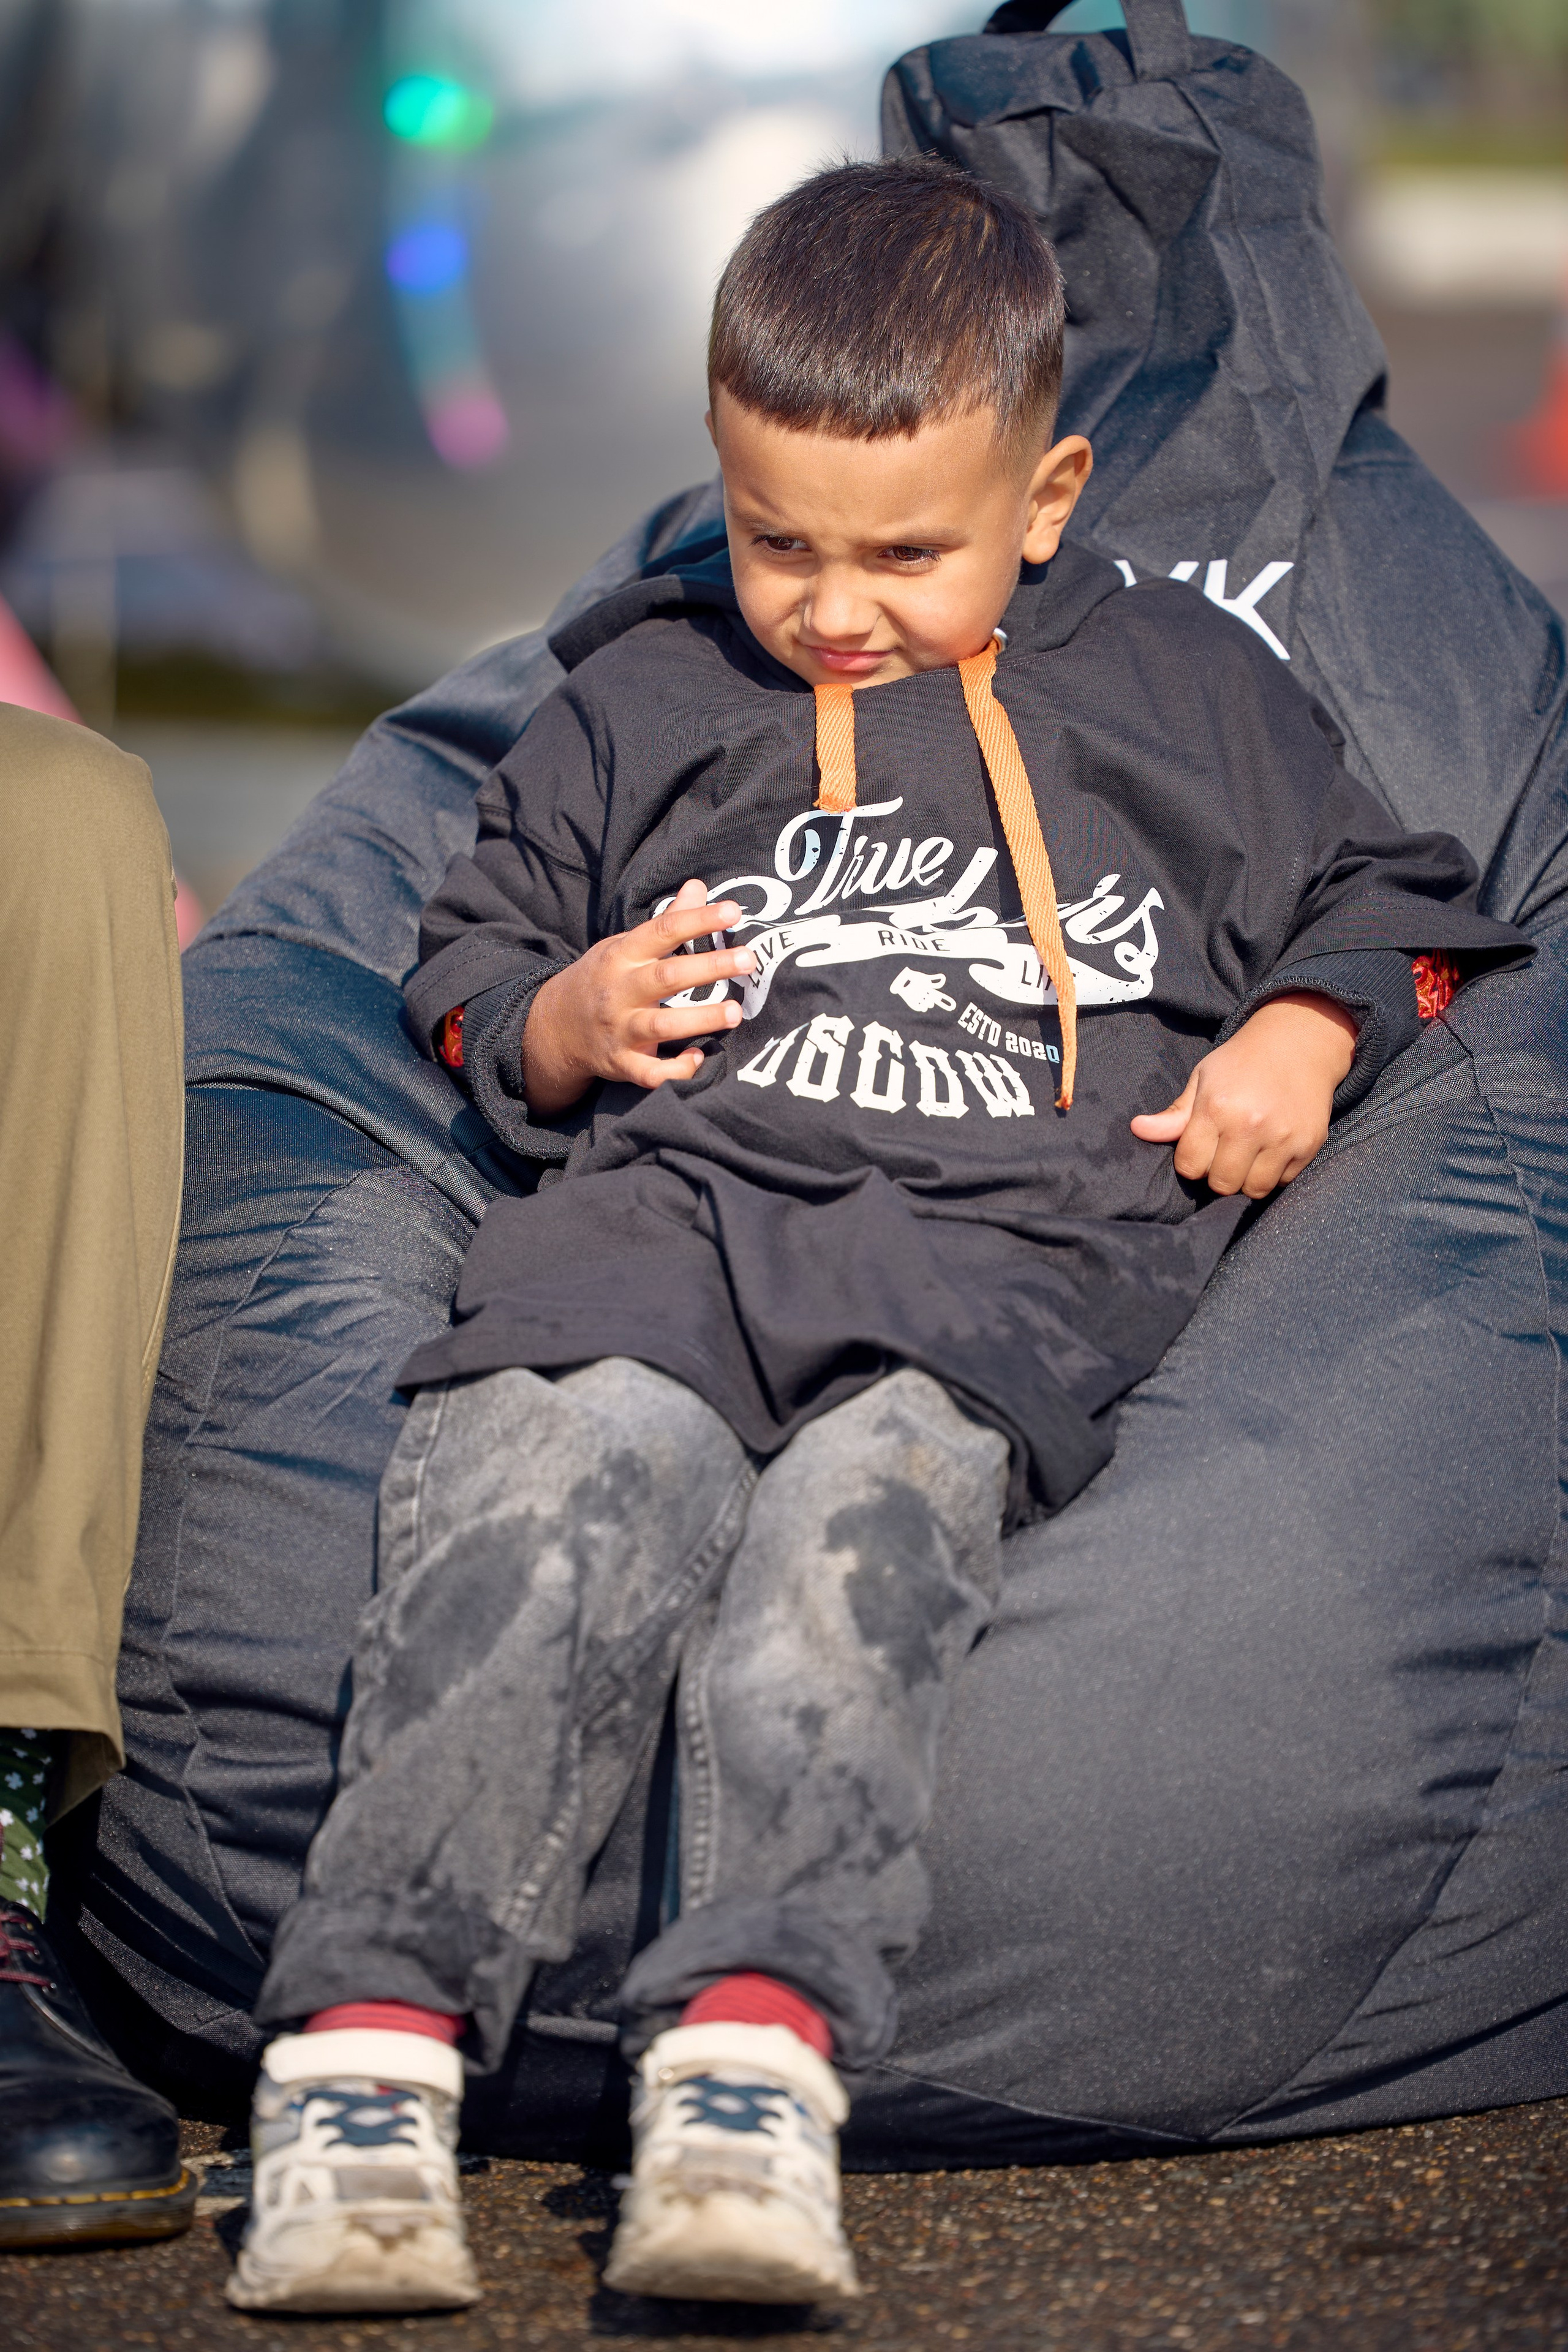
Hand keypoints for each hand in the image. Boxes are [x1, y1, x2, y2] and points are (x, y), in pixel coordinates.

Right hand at [521, 879, 755, 1114]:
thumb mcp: (625, 945)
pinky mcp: (621, 1063)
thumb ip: (666, 921)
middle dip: (709, 967)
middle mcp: (619, 990)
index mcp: (622, 955)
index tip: (733, 911)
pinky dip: (675, 1070)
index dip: (698, 919)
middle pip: (667, 976)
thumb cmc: (603, 978)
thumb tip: (698, 887)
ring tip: (736, 1012)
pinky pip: (650, 1073)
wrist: (555, 1027)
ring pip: (661, 1026)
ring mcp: (619, 1029)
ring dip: (701, 1019)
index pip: (663, 930)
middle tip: (748, 960)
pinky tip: (697, 1058)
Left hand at [1129, 992, 1357, 1199]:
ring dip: (1246, 1179)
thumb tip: (1137, 1129)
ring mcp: (1283, 1137)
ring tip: (1247, 1154)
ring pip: (1253, 1189)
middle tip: (1224, 1152)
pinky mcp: (1308, 1145)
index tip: (1200, 1147)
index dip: (1191, 1161)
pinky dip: (1273, 1174)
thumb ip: (1174, 1114)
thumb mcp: (1202, 1079)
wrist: (1298, 1044)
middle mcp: (1250, 1125)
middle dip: (1217, 1174)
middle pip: (1221, 1184)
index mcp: (1216, 1108)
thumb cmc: (1241, 1063)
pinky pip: (1282, 1182)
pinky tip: (1271, 1149)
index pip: (1190, 1166)